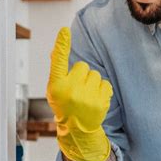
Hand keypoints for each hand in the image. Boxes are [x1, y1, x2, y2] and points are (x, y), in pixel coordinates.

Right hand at [46, 27, 112, 160]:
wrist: (77, 129)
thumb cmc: (64, 105)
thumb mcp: (55, 89)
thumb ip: (57, 70)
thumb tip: (57, 48)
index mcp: (56, 86)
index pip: (58, 61)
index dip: (61, 45)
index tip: (64, 31)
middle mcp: (70, 90)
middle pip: (83, 66)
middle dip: (81, 75)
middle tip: (77, 89)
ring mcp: (86, 96)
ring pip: (95, 74)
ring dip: (92, 82)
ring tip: (86, 95)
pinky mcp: (100, 101)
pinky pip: (105, 83)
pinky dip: (102, 89)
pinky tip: (95, 99)